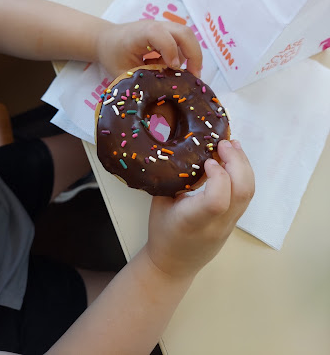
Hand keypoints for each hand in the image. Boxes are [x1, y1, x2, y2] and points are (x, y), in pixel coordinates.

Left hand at [97, 19, 202, 77]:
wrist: (106, 39)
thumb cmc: (113, 55)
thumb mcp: (123, 72)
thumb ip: (143, 81)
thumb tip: (161, 101)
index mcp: (140, 34)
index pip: (160, 35)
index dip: (170, 51)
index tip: (173, 69)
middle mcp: (155, 26)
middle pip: (184, 33)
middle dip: (194, 55)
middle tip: (194, 78)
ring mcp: (163, 28)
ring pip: (188, 36)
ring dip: (193, 55)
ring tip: (189, 77)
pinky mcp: (168, 33)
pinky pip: (183, 42)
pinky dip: (185, 56)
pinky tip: (176, 71)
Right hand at [146, 140, 254, 278]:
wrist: (174, 264)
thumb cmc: (163, 232)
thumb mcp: (160, 203)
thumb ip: (174, 179)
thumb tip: (185, 151)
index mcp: (192, 221)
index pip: (217, 201)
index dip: (218, 176)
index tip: (207, 160)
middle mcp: (216, 224)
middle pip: (242, 192)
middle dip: (237, 161)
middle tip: (224, 143)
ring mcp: (230, 224)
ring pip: (249, 192)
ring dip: (243, 165)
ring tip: (232, 146)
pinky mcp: (235, 221)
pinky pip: (246, 195)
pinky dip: (243, 174)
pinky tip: (234, 160)